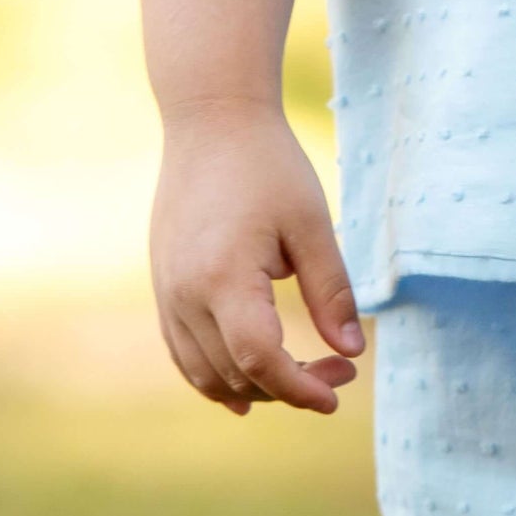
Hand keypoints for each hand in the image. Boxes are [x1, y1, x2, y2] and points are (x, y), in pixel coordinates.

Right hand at [149, 99, 366, 415]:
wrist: (211, 120)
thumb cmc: (268, 165)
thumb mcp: (311, 223)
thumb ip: (331, 291)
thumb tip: (352, 352)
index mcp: (224, 279)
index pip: (260, 361)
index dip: (300, 388)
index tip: (337, 395)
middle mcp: (185, 296)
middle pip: (236, 375)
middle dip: (290, 386)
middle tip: (340, 366)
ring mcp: (167, 295)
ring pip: (206, 376)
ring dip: (255, 388)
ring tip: (304, 373)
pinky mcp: (162, 288)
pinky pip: (185, 355)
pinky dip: (216, 378)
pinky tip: (248, 388)